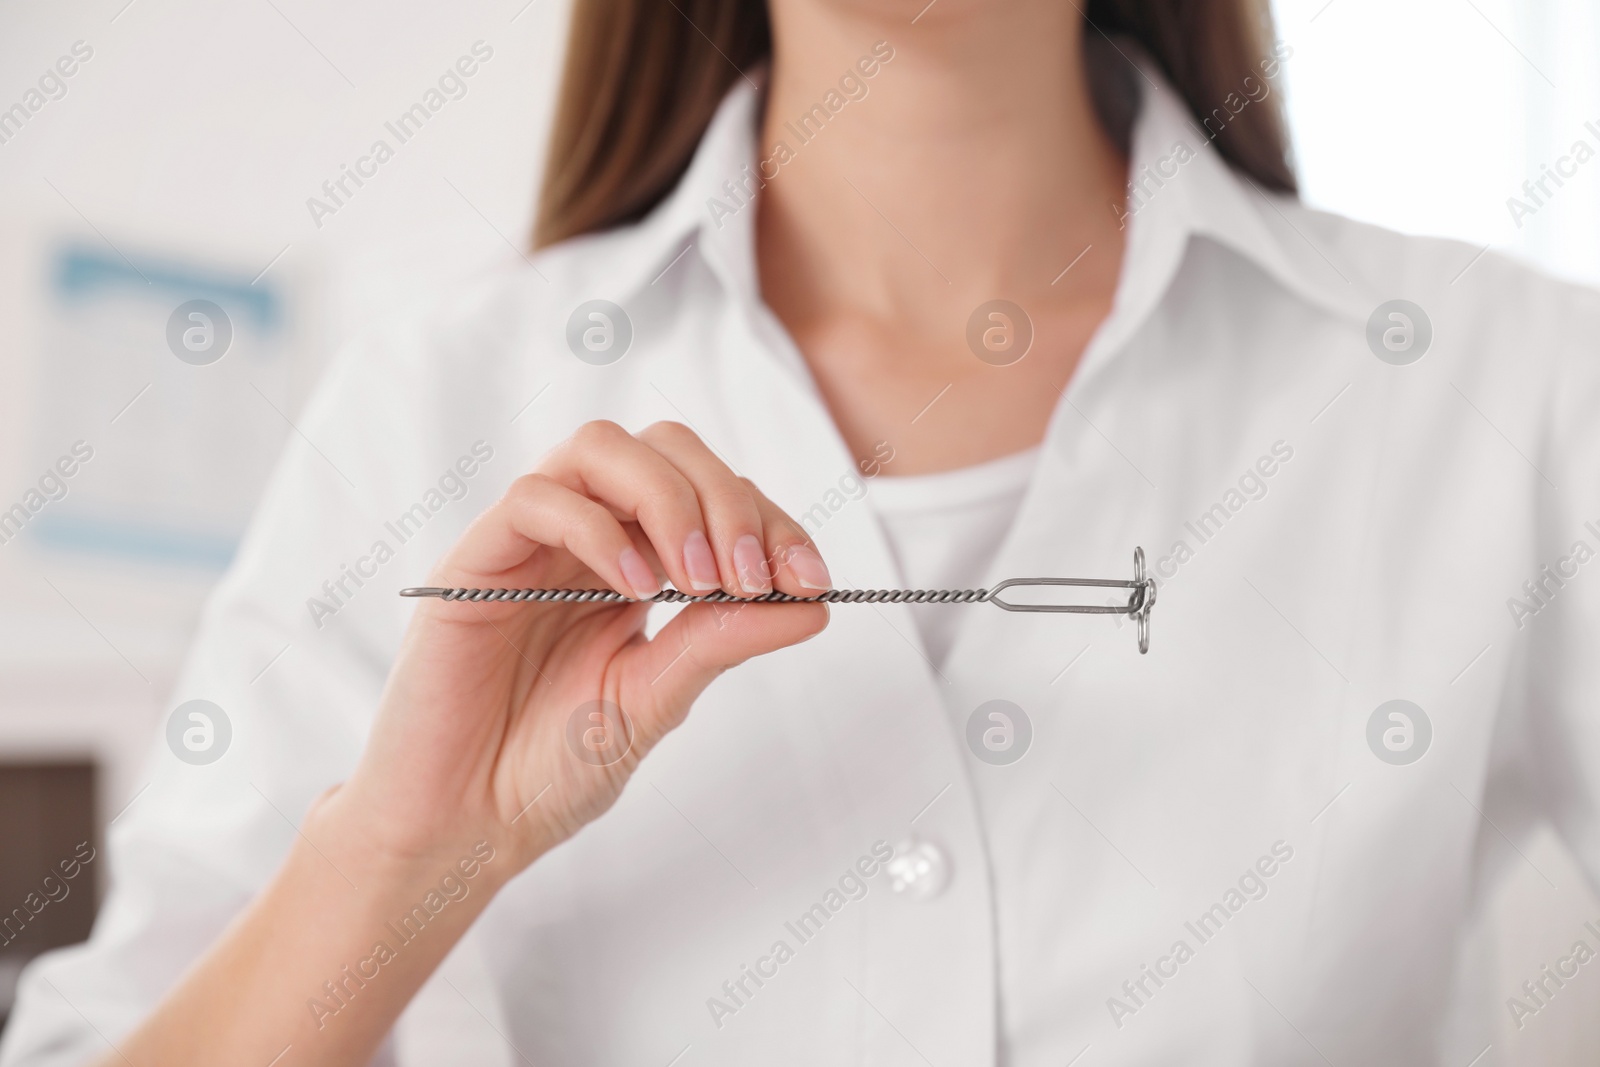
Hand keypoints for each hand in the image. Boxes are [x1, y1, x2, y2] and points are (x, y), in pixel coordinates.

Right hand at [322, 420, 831, 873]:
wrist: (462, 826)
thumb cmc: (547, 769)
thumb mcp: (655, 700)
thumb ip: (721, 643)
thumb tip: (813, 606)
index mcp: (633, 563)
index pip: (711, 493)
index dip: (769, 522)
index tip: (810, 581)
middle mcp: (585, 536)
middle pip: (665, 448)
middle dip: (727, 502)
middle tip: (749, 581)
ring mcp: (529, 542)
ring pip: (601, 447)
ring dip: (668, 500)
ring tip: (696, 579)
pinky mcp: (475, 560)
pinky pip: (537, 500)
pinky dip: (599, 531)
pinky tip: (635, 590)